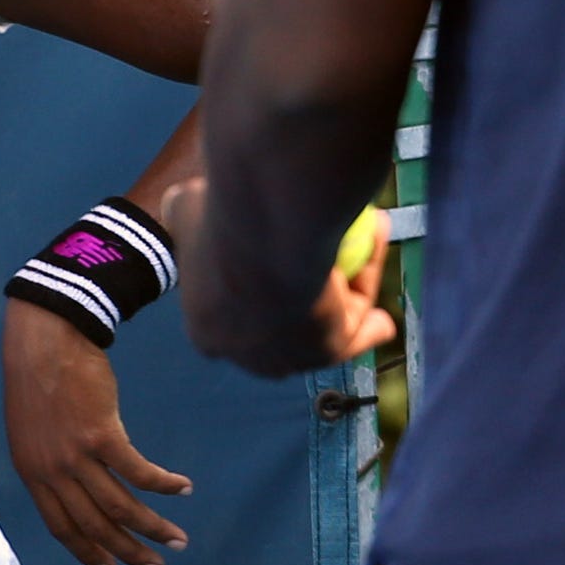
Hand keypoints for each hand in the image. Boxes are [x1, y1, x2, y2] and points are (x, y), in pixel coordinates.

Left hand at [3, 300, 192, 564]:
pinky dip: (163, 485)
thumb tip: (77, 488)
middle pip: (96, 526)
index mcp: (33, 474)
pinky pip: (139, 473)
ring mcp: (77, 456)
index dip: (88, 552)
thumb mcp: (30, 431)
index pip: (62, 528)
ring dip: (154, 527)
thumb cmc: (38, 378)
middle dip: (129, 552)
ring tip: (178, 540)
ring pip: (121, 508)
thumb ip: (49, 464)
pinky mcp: (102, 435)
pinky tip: (183, 488)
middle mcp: (53, 472)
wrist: (43, 339)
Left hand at [161, 181, 398, 369]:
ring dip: (348, 303)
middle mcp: (248, 358)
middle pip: (281, 334)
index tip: (270, 267)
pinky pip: (359, 331)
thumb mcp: (187, 206)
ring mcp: (290, 358)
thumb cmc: (225, 213)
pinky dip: (372, 318)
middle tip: (322, 276)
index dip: (253, 296)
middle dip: (303, 315)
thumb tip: (181, 207)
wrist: (270, 225)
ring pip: (324, 331)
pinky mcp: (329, 349)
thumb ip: (184, 212)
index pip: (233, 319)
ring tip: (365, 263)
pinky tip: (382, 313)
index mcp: (208, 332)